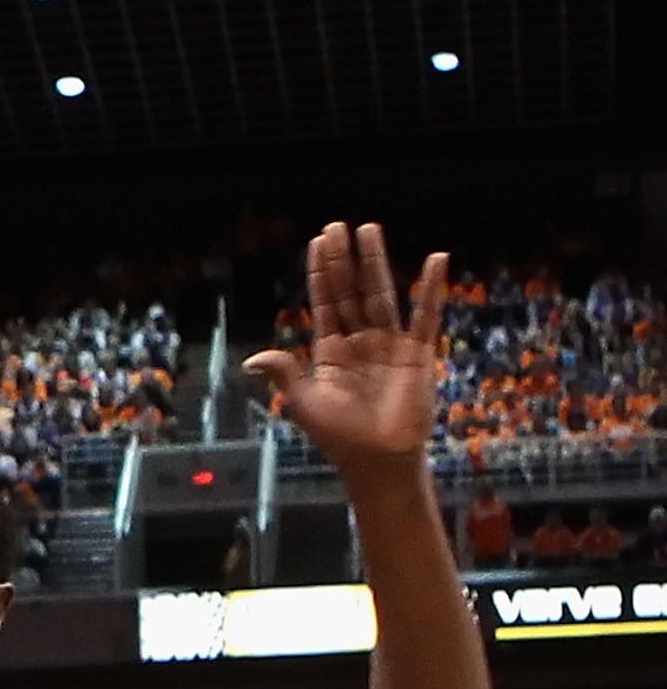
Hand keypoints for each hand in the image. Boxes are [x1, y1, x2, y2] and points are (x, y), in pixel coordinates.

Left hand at [244, 222, 443, 478]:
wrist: (378, 462)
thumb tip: (251, 360)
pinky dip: (432, 289)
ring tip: (369, 230)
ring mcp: (390, 343)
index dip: (321, 273)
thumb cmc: (340, 437)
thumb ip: (285, 375)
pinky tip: (436, 260)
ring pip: (382, 294)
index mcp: (331, 351)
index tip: (319, 242)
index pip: (325, 303)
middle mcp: (360, 341)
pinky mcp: (417, 352)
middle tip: (338, 226)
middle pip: (351, 291)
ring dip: (375, 263)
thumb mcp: (305, 404)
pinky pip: (426, 315)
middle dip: (343, 260)